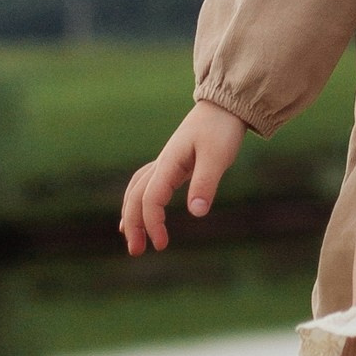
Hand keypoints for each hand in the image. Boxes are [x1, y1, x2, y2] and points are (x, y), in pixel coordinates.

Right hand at [121, 99, 247, 254]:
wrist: (225, 104)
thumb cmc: (222, 129)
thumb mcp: (217, 156)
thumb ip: (206, 183)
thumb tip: (196, 213)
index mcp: (169, 163)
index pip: (151, 198)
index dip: (153, 223)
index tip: (162, 245)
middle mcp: (162, 163)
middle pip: (136, 196)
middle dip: (133, 224)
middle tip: (136, 251)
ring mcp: (167, 162)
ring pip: (138, 189)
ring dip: (132, 213)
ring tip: (129, 236)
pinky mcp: (174, 163)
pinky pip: (149, 184)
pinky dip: (141, 199)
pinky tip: (144, 210)